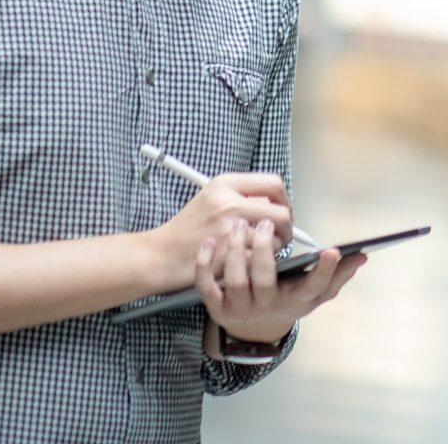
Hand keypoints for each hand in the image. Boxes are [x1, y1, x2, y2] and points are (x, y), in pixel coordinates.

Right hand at [148, 173, 292, 289]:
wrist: (161, 255)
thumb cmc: (186, 229)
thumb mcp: (210, 198)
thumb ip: (242, 195)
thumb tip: (275, 204)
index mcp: (225, 184)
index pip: (273, 184)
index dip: (284, 199)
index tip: (282, 210)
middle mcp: (228, 203)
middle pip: (281, 212)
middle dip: (287, 227)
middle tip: (282, 235)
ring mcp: (228, 229)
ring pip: (274, 238)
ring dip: (274, 247)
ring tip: (261, 250)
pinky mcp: (227, 255)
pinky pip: (260, 258)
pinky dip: (259, 263)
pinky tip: (248, 262)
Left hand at [197, 218, 366, 344]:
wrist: (252, 329)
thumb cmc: (286, 300)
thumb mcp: (313, 293)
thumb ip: (337, 276)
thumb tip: (362, 257)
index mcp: (295, 302)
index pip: (314, 288)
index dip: (325, 272)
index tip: (333, 251)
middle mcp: (267, 307)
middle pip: (264, 281)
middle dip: (264, 250)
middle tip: (266, 221)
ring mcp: (239, 308)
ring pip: (234, 281)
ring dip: (236, 251)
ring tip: (239, 225)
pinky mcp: (216, 307)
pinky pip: (206, 286)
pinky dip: (205, 265)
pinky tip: (210, 243)